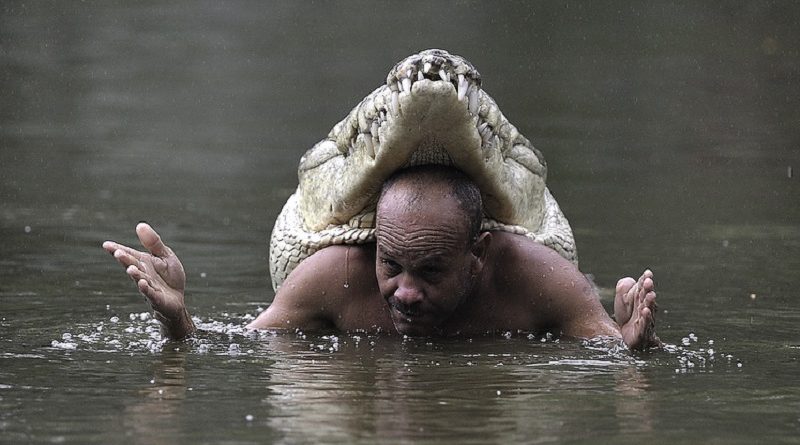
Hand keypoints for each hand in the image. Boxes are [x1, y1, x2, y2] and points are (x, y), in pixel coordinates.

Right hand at [103, 223, 193, 338]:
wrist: (177, 300)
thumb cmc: (169, 277)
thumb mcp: (165, 256)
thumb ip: (153, 243)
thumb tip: (140, 225)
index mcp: (143, 262)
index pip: (129, 254)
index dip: (118, 249)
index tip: (106, 245)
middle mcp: (143, 274)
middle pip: (133, 265)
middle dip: (126, 260)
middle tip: (117, 253)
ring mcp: (148, 287)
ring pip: (140, 279)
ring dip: (135, 274)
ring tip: (130, 268)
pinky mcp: (157, 298)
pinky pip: (151, 293)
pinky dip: (146, 289)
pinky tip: (142, 283)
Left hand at [615, 270, 660, 349]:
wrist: (627, 336)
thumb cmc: (627, 316)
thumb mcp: (622, 300)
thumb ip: (624, 289)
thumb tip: (630, 281)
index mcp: (640, 300)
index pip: (642, 289)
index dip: (645, 281)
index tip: (648, 272)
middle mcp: (644, 308)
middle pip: (646, 298)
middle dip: (648, 290)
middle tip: (649, 281)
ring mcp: (644, 321)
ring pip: (648, 310)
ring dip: (649, 302)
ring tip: (650, 295)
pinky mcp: (641, 332)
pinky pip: (644, 325)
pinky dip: (646, 318)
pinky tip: (646, 311)